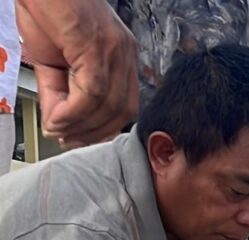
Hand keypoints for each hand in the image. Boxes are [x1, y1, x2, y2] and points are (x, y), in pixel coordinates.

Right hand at [16, 0, 137, 145]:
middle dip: (92, 132)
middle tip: (66, 139)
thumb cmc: (45, 10)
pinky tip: (57, 117)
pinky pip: (92, 92)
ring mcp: (113, 50)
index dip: (102, 128)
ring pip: (107, 105)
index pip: (124, 106)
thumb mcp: (53, 60)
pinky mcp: (95, 46)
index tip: (79, 139)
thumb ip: (59, 93)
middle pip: (121, 111)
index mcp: (121, 58)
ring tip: (57, 128)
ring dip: (79, 125)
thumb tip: (58, 125)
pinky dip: (73, 111)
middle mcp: (124, 54)